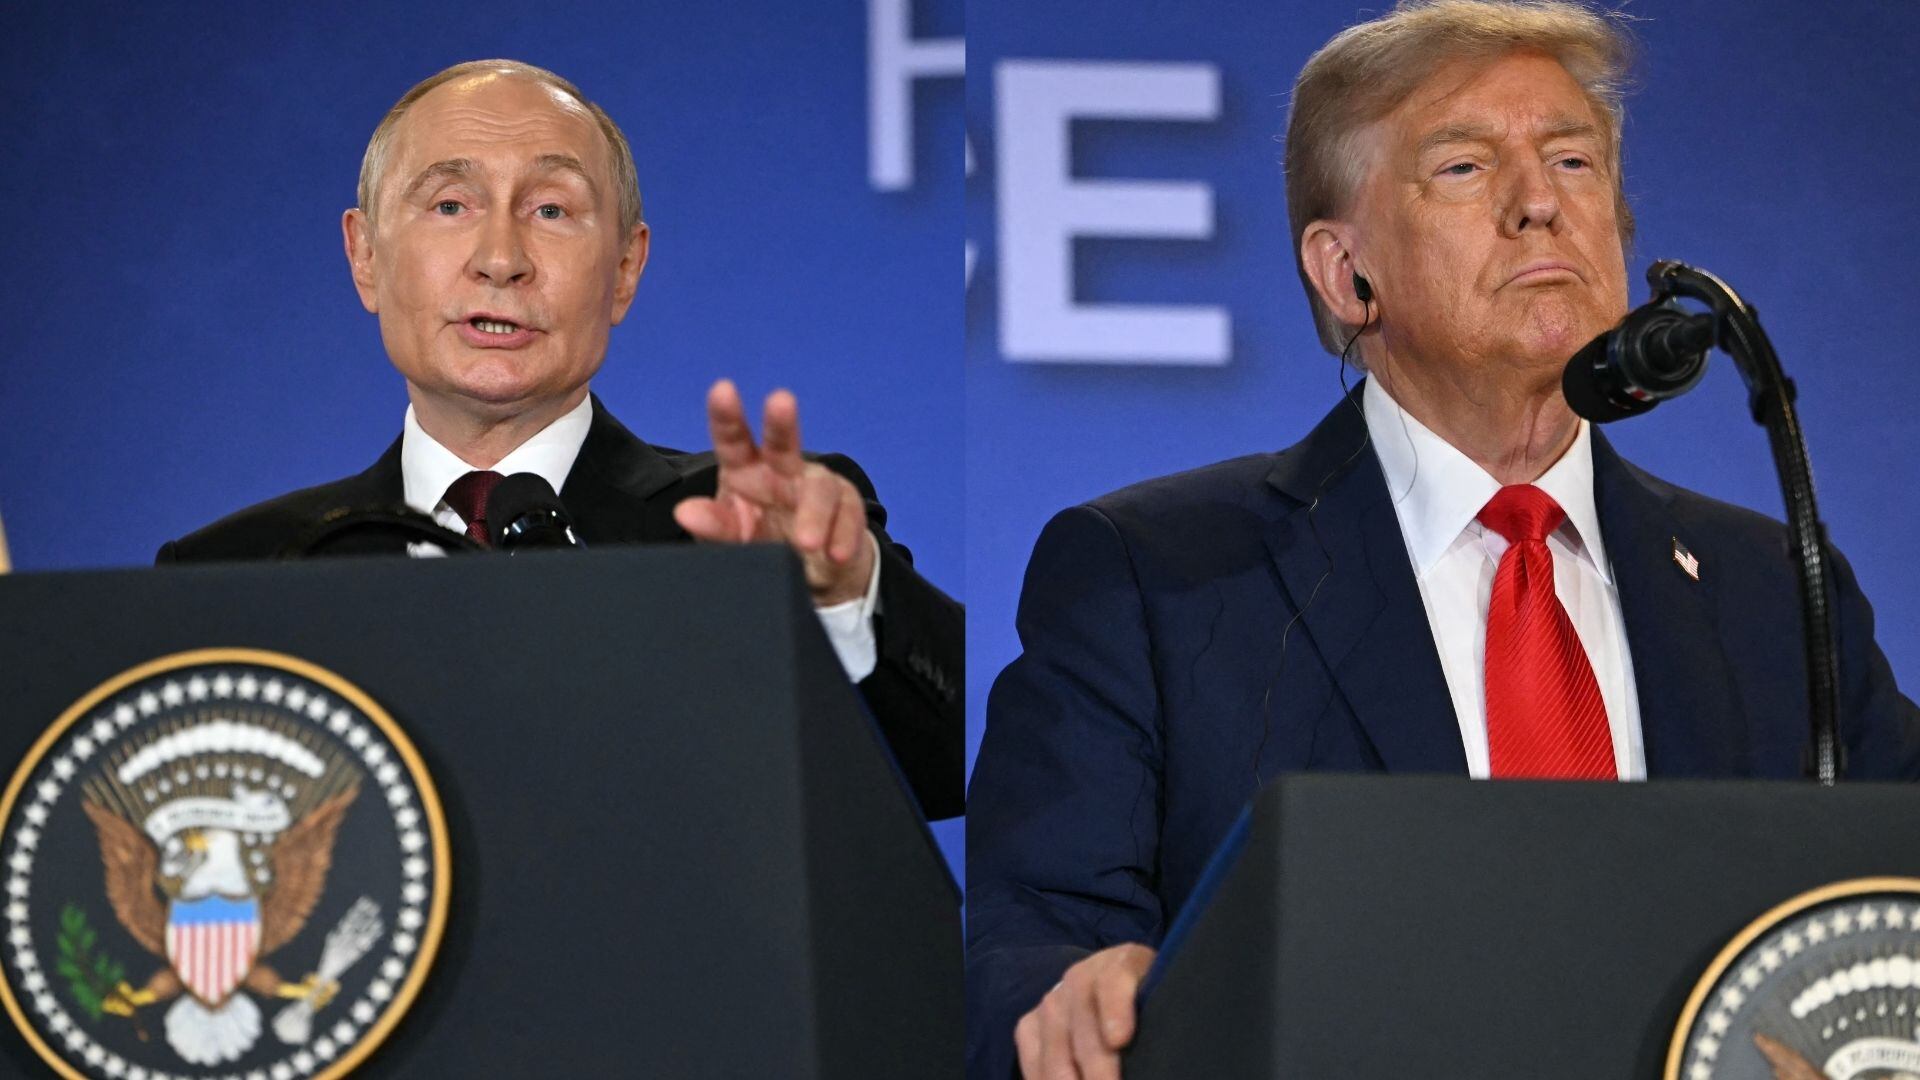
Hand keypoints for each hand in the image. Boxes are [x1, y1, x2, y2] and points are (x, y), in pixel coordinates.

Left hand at [673, 379, 876, 606]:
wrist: (808, 572)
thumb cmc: (761, 544)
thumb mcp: (731, 540)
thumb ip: (712, 527)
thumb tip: (685, 512)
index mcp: (745, 470)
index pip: (732, 439)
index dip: (726, 415)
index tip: (722, 390)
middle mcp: (781, 469)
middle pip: (782, 441)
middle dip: (781, 421)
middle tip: (780, 400)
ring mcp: (816, 484)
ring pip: (820, 486)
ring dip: (815, 514)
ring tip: (807, 544)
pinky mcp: (847, 504)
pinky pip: (849, 513)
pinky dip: (842, 535)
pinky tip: (835, 555)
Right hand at [1014, 943, 1156, 1079]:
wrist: (1114, 988)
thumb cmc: (1148, 1003)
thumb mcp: (1162, 1000)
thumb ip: (1160, 1015)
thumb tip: (1168, 1053)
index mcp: (1125, 962)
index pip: (1114, 981)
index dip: (1115, 1009)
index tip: (1119, 1040)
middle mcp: (1082, 976)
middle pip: (1084, 1025)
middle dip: (1096, 1067)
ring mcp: (1053, 1000)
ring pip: (1056, 1046)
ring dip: (1066, 1077)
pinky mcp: (1031, 1023)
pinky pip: (1031, 1054)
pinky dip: (1042, 1077)